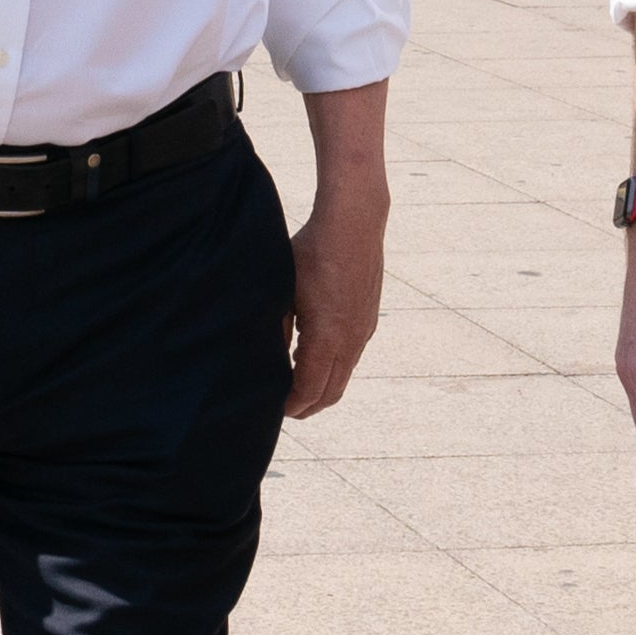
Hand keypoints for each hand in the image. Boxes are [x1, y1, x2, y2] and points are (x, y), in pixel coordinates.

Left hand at [284, 186, 386, 418]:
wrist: (353, 224)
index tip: (274, 410)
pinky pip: (351, 358)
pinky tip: (314, 359)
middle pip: (330, 393)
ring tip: (296, 388)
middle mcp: (351, 340)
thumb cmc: (312, 252)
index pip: (309, 390)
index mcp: (327, 337)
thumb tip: (266, 358)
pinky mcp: (369, 321)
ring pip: (344, 377)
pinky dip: (333, 369)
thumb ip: (276, 329)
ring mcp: (363, 331)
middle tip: (284, 409)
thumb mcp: (282, 291)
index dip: (291, 406)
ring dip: (321, 388)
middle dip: (307, 407)